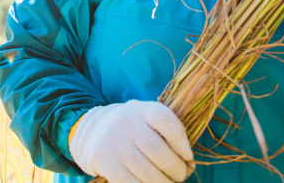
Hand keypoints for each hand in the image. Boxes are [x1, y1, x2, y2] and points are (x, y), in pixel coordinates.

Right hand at [69, 100, 194, 182]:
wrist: (94, 129)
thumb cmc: (133, 127)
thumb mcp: (147, 118)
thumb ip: (166, 132)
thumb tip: (188, 161)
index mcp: (143, 109)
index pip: (167, 122)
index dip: (183, 143)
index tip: (189, 158)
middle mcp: (128, 122)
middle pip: (158, 150)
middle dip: (175, 168)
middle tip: (183, 176)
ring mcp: (115, 142)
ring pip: (145, 170)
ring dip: (163, 182)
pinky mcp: (105, 161)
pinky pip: (129, 181)